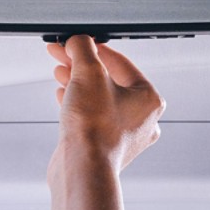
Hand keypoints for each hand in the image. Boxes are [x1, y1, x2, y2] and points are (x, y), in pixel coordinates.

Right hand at [46, 35, 164, 176]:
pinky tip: (62, 96)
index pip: (119, 61)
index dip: (92, 47)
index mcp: (149, 98)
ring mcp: (125, 135)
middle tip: (62, 54)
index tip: (73, 42)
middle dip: (81, 65)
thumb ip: (83, 49)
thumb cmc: (93, 128)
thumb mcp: (87, 74)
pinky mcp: (105, 146)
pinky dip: (78, 104)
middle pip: (108, 79)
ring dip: (78, 82)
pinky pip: (92, 117)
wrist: (82, 169)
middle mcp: (142, 118)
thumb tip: (78, 40)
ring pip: (100, 99)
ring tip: (60, 72)